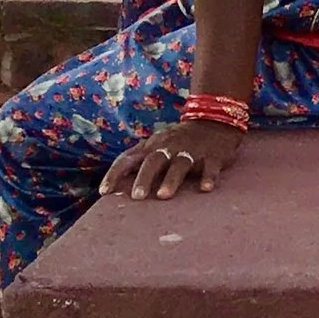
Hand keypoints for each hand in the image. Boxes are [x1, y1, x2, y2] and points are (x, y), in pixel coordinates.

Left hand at [102, 119, 244, 200]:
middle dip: (144, 178)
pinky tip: (205, 188)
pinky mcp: (212, 156)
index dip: (115, 173)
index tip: (104, 192)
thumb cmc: (177, 141)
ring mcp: (192, 151)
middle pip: (154, 161)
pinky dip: (208, 176)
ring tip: (164, 195)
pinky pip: (210, 166)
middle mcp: (169, 147)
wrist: (214, 120)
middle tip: (137, 197)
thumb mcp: (155, 146)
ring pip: (179, 164)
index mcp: (152, 146)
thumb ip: (137, 162)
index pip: (128, 158)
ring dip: (171, 179)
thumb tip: (112, 186)